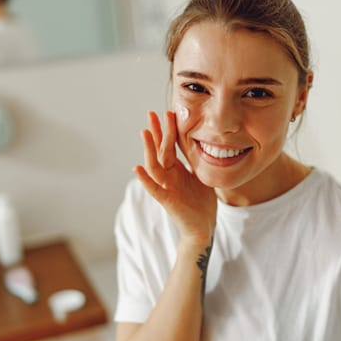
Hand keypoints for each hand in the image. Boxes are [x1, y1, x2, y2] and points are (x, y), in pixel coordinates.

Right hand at [133, 111, 216, 246]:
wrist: (203, 227)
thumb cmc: (201, 203)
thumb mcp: (201, 177)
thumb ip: (197, 162)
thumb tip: (202, 143)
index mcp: (176, 170)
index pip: (169, 146)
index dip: (168, 130)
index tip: (168, 112)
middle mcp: (169, 176)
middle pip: (160, 150)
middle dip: (156, 132)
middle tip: (152, 113)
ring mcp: (167, 187)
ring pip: (154, 165)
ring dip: (148, 149)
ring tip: (144, 132)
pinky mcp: (168, 201)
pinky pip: (154, 189)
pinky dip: (145, 179)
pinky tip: (137, 168)